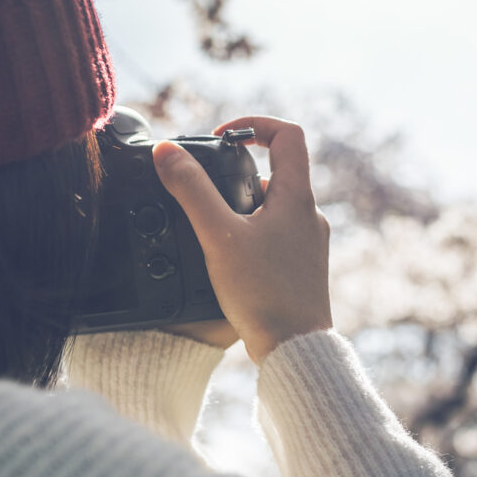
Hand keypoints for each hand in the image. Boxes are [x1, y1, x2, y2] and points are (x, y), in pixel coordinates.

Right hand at [153, 116, 331, 362]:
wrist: (295, 351)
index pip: (288, 135)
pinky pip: (278, 235)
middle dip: (239, 173)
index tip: (223, 136)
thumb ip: (191, 190)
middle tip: (206, 187)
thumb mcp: (218, 236)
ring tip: (214, 226)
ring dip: (245, 206)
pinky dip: (253, 233)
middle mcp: (310, 215)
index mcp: (298, 197)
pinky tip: (230, 256)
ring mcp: (310, 243)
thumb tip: (167, 152)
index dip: (255, 125)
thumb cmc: (264, 295)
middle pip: (279, 171)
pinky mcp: (303, 268)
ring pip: (276, 206)